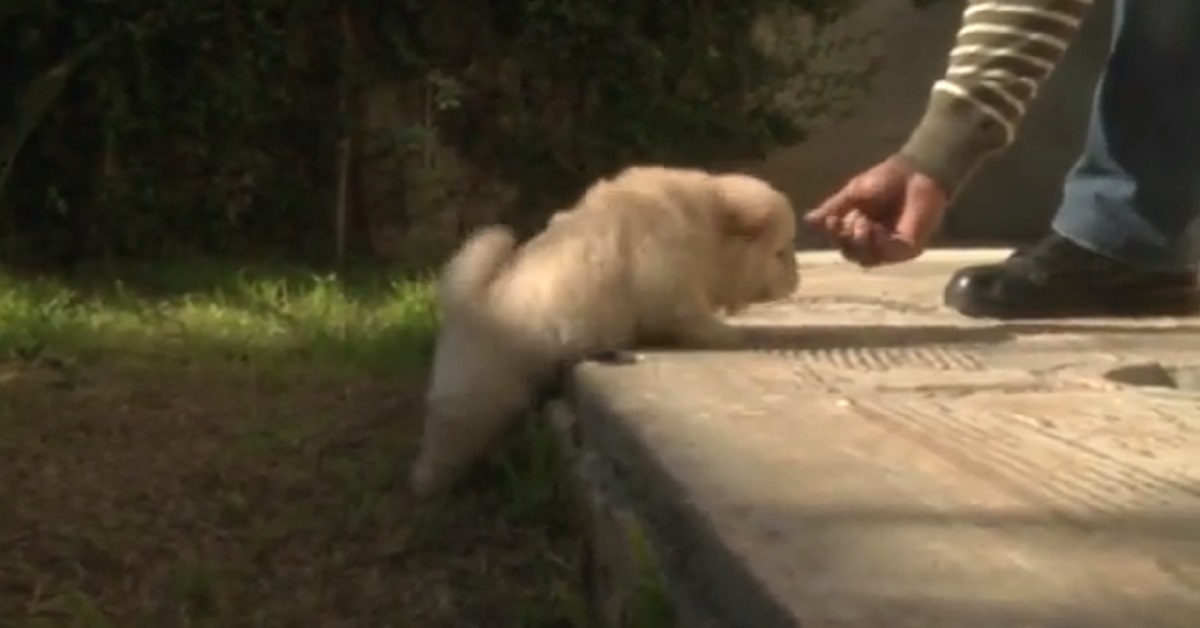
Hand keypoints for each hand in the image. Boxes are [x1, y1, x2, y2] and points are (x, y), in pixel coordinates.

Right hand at [805, 157, 948, 266]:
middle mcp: (874, 242)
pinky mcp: (908, 248)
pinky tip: (877, 230)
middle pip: (852, 254)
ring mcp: (891, 247)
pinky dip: (879, 244)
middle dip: (847, 238)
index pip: (840, 242)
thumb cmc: (886, 179)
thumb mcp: (853, 193)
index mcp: (859, 228)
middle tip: (854, 218)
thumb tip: (808, 221)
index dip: (834, 235)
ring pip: (867, 259)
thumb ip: (833, 208)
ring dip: (861, 242)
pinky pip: (888, 255)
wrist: (915, 172)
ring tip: (865, 222)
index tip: (831, 220)